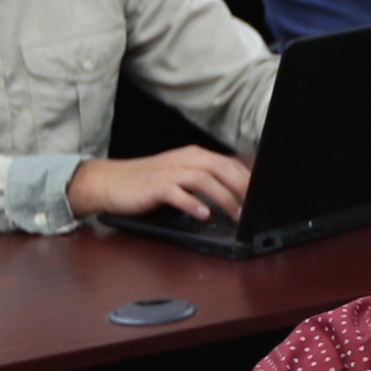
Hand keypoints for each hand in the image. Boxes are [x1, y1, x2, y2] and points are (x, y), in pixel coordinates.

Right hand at [66, 145, 250, 222]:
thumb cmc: (145, 182)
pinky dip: (192, 203)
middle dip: (241, 187)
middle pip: (220, 168)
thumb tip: (232, 194)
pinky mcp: (154, 186)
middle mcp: (183, 159)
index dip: (246, 178)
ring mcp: (168, 172)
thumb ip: (202, 180)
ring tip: (236, 215)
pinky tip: (203, 214)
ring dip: (223, 197)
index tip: (260, 195)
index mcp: (192, 155)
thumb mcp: (178, 176)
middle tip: (254, 207)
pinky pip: (177, 193)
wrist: (109, 181)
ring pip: (203, 179)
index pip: (227, 163)